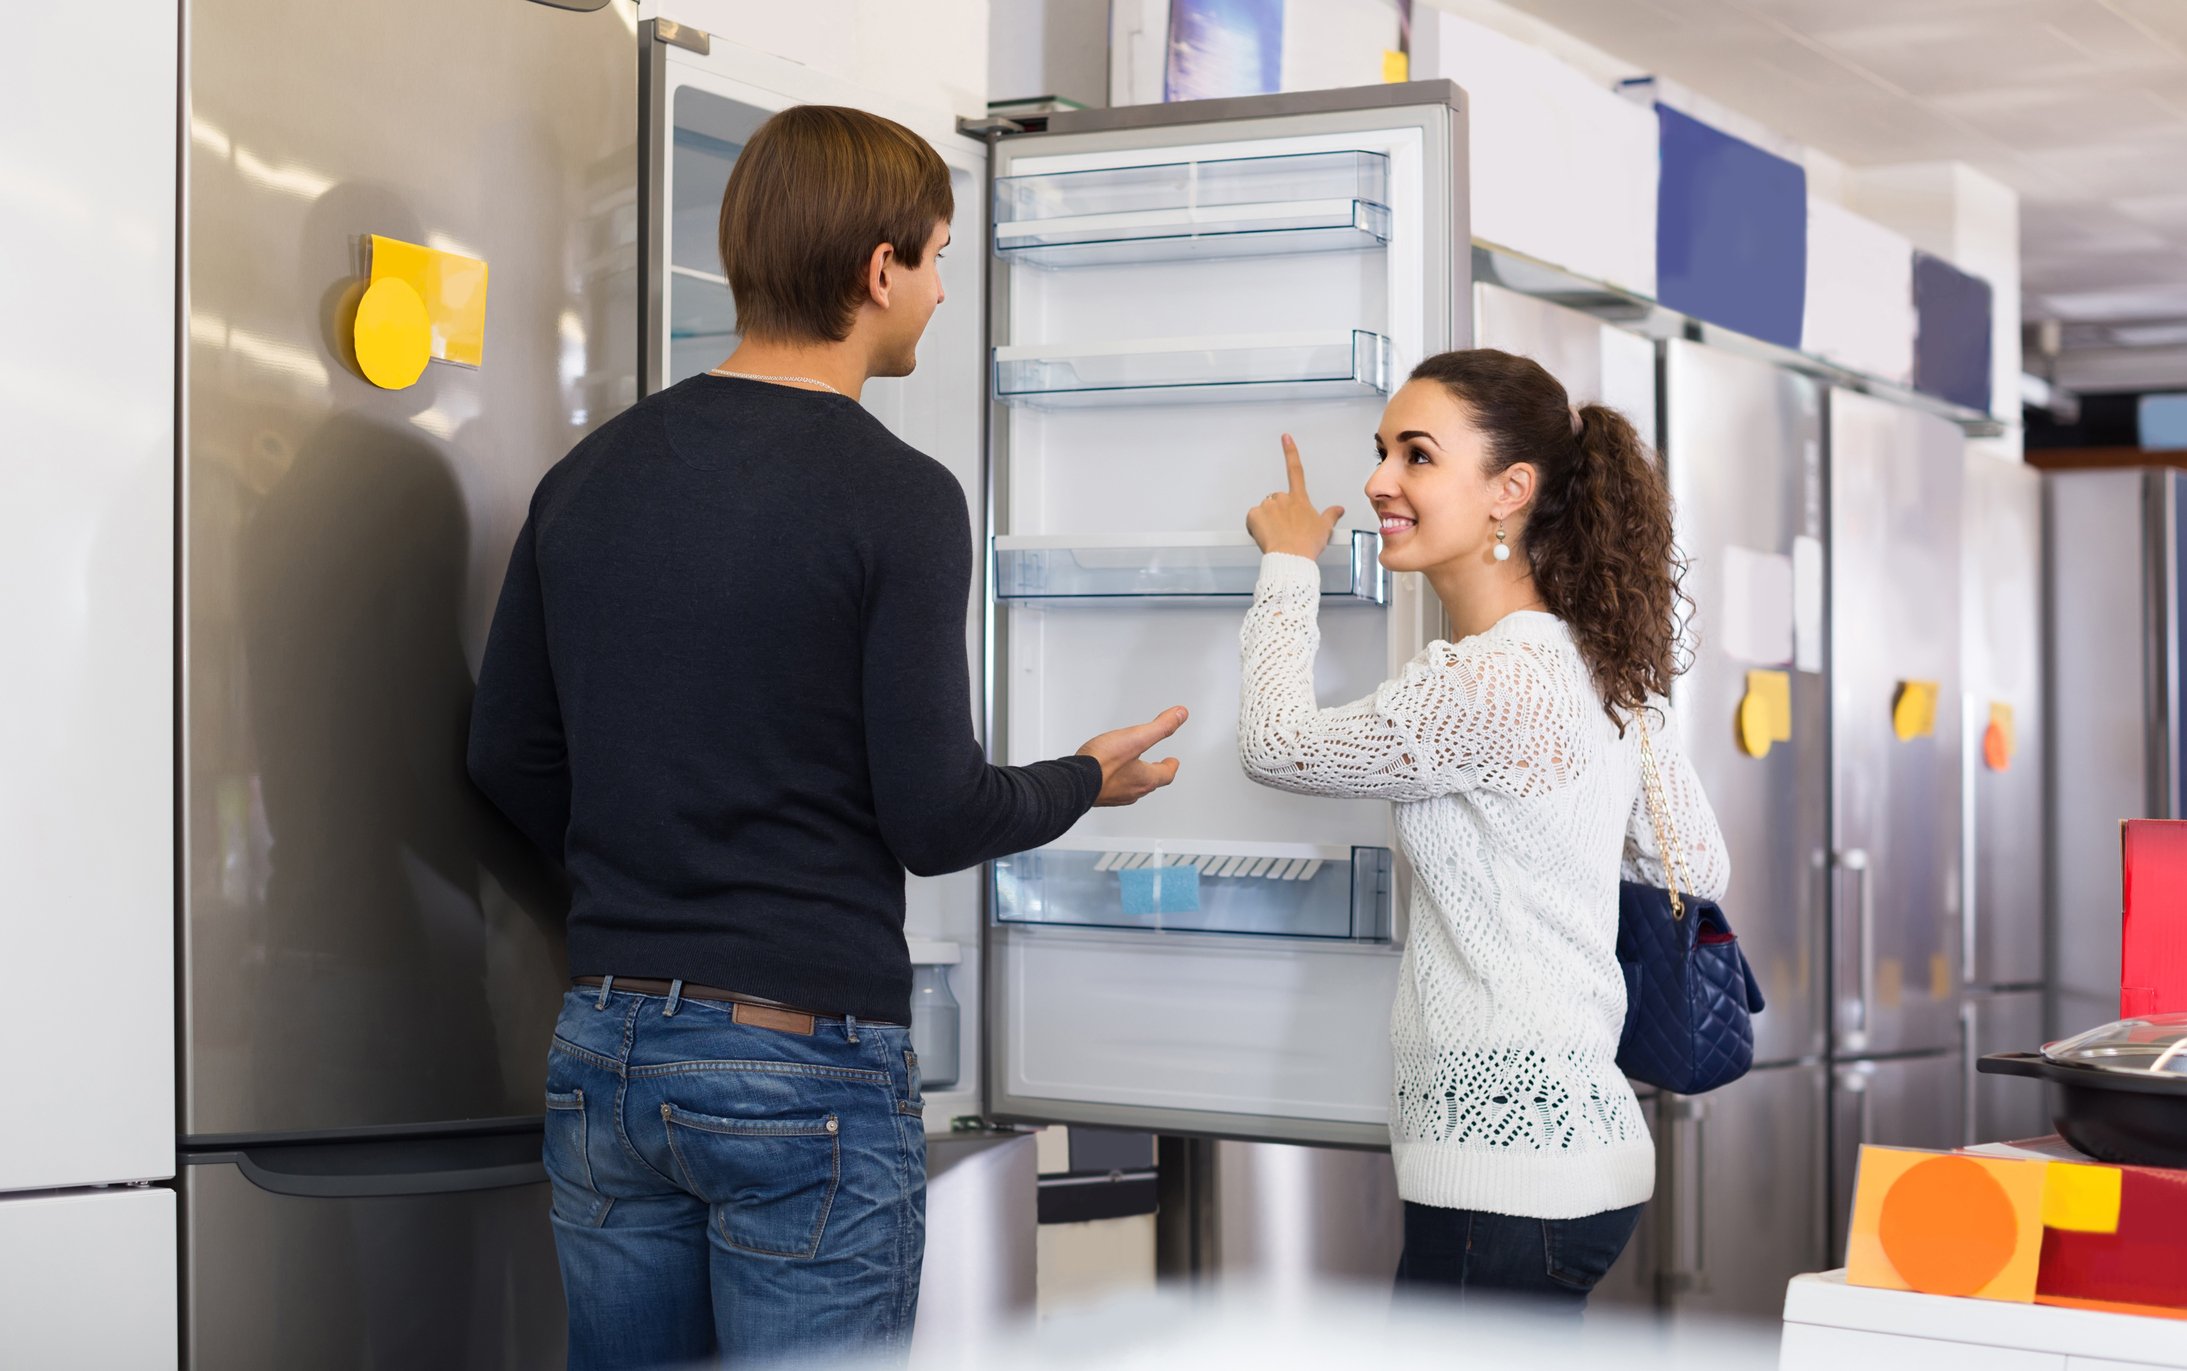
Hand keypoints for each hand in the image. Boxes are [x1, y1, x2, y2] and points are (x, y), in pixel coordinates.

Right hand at [1076, 706, 1188, 806]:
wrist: (1074, 781)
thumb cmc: (1104, 762)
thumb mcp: (1137, 737)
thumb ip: (1160, 726)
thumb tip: (1180, 715)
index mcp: (1145, 778)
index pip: (1165, 775)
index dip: (1170, 767)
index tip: (1173, 762)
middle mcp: (1132, 790)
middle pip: (1150, 784)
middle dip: (1154, 773)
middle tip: (1156, 767)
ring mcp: (1114, 795)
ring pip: (1131, 788)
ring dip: (1135, 779)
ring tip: (1133, 770)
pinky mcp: (1098, 795)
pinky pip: (1112, 790)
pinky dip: (1116, 782)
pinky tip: (1108, 775)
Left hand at [1246, 435, 1344, 558]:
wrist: (1292, 557)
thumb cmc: (1308, 544)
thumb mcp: (1325, 529)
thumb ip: (1331, 515)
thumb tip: (1339, 509)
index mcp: (1299, 499)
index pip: (1296, 470)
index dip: (1291, 452)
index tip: (1285, 438)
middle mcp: (1283, 498)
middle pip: (1277, 501)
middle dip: (1278, 513)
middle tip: (1285, 531)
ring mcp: (1268, 505)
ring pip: (1264, 511)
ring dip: (1267, 521)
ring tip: (1277, 536)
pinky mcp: (1254, 515)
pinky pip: (1252, 519)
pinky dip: (1255, 527)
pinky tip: (1265, 537)